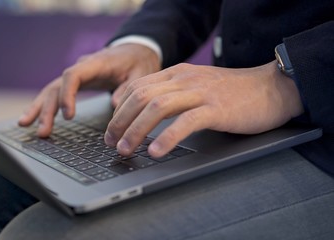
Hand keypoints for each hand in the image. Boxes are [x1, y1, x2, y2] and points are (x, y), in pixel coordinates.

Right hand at [18, 44, 159, 136]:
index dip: (67, 95)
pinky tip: (31, 118)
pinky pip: (55, 94)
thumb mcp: (140, 73)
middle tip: (43, 131)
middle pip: (57, 86)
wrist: (134, 51)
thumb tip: (114, 105)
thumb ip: (128, 88)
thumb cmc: (137, 62)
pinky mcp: (74, 83)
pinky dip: (43, 106)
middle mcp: (80, 68)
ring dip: (39, 108)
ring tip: (24, 125)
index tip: (68, 115)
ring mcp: (75, 76)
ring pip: (51, 90)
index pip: (72, 75)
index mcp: (96, 63)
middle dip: (47, 109)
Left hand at [104, 61, 303, 157]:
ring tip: (126, 150)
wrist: (271, 87)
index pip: (136, 87)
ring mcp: (200, 92)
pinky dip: (167, 137)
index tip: (111, 129)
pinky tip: (157, 152)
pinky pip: (186, 121)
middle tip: (111, 143)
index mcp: (176, 74)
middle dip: (120, 122)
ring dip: (136, 130)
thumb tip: (144, 114)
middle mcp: (184, 79)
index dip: (118, 109)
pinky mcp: (216, 108)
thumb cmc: (232, 92)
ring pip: (156, 108)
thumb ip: (171, 94)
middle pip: (140, 97)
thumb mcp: (196, 87)